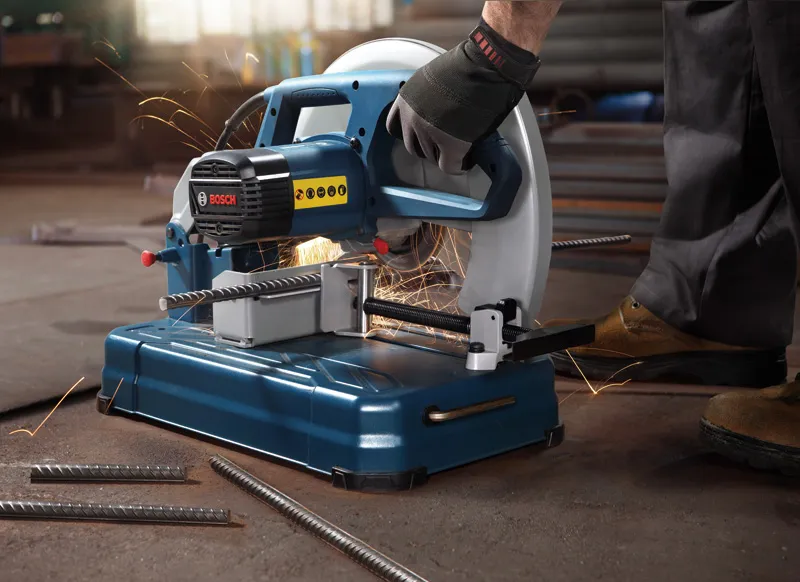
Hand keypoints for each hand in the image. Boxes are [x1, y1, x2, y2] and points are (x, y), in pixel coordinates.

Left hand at [386, 20, 540, 174]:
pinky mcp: (450, 146)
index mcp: (405, 100)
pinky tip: (466, 161)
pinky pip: (449, 167)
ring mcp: (430, 133)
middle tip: (445, 143)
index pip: (394, 128)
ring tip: (460, 148)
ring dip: (444, 155)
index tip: (422, 135)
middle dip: (429, 146)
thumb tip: (429, 114)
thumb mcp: (429, 80)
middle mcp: (412, 119)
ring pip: (432, 158)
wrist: (487, 66)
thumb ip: (423, 100)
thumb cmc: (466, 66)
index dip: (412, 133)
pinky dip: (458, 167)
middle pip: (414, 147)